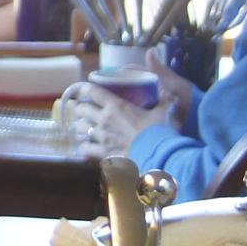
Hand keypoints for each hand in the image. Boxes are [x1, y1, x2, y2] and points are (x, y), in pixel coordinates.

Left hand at [57, 76, 185, 157]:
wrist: (162, 157)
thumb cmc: (163, 131)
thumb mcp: (167, 109)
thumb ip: (165, 97)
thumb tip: (165, 89)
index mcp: (116, 106)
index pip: (91, 91)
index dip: (84, 88)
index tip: (85, 89)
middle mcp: (104, 120)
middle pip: (80, 109)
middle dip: (79, 106)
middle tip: (83, 107)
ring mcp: (102, 138)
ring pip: (80, 128)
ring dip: (80, 125)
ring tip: (84, 125)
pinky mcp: (104, 154)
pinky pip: (85, 149)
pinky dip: (84, 147)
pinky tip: (87, 145)